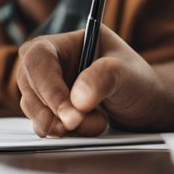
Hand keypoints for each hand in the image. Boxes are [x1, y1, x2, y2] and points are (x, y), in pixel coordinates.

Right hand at [17, 25, 168, 137]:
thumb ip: (104, 78)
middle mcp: (53, 61)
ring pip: (33, 107)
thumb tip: (77, 100)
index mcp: (69, 42)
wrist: (144, 106)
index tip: (69, 113)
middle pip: (29, 84)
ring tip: (96, 122)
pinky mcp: (49, 108)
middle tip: (78, 124)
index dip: (48, 86)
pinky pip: (42, 123)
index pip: (40, 57)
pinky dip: (62, 131)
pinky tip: (86, 128)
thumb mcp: (127, 74)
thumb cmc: (137, 81)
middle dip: (51, 110)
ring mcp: (48, 86)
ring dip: (60, 124)